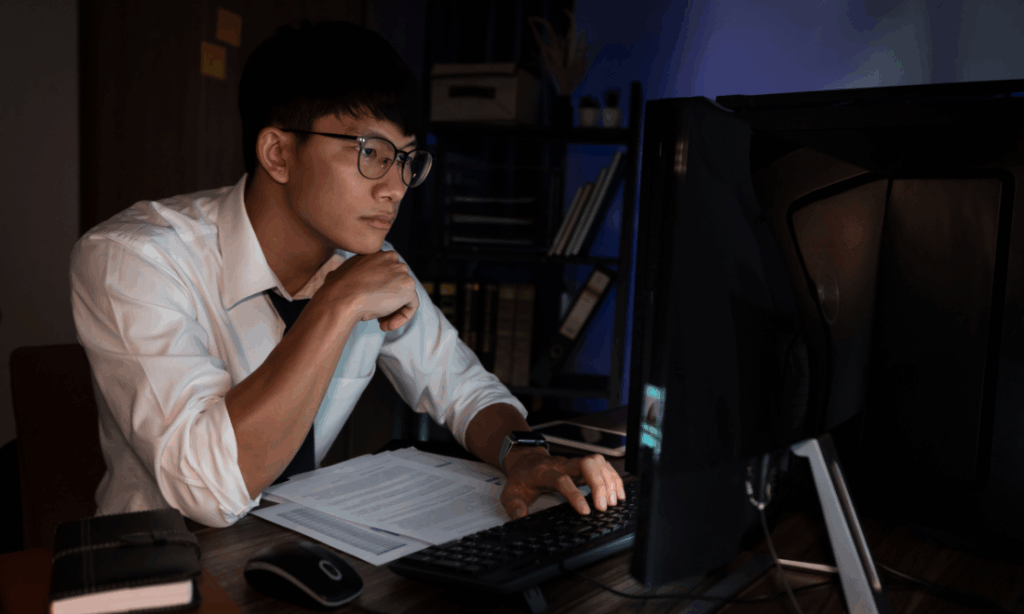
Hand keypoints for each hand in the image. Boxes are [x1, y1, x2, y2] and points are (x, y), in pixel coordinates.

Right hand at [320, 251, 418, 330]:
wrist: (342, 298)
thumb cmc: (338, 290)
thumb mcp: (346, 274)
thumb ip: (358, 275)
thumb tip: (357, 283)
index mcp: (376, 252)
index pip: (386, 274)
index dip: (379, 292)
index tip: (369, 303)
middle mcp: (391, 257)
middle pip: (397, 285)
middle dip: (388, 303)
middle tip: (377, 318)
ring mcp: (401, 271)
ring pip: (404, 296)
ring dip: (393, 312)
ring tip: (381, 324)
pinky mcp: (409, 285)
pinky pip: (412, 306)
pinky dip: (402, 318)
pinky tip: (387, 325)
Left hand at [499, 450, 625, 519]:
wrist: (526, 459)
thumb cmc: (522, 477)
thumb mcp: (510, 493)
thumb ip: (514, 506)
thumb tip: (520, 519)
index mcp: (545, 472)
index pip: (562, 479)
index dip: (575, 494)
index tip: (585, 511)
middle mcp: (563, 464)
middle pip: (586, 463)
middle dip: (598, 484)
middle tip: (603, 506)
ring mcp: (575, 463)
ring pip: (597, 462)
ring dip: (608, 481)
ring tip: (613, 503)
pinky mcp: (584, 465)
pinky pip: (603, 466)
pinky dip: (614, 478)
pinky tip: (618, 494)